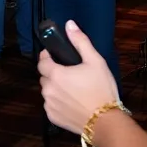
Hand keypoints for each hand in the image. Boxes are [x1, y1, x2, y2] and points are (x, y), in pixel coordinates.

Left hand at [38, 20, 118, 134]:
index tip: (55, 56)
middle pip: (45, 77)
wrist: (105, 122)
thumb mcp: (95, 61)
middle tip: (70, 74)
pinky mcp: (53, 118)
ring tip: (73, 89)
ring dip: (55, 88)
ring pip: (48, 91)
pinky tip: (72, 102)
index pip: (41, 61)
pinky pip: (51, 105)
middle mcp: (48, 90)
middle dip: (53, 73)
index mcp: (56, 74)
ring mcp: (49, 105)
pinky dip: (58, 102)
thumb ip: (80, 41)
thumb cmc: (101, 89)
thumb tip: (69, 24)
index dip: (47, 57)